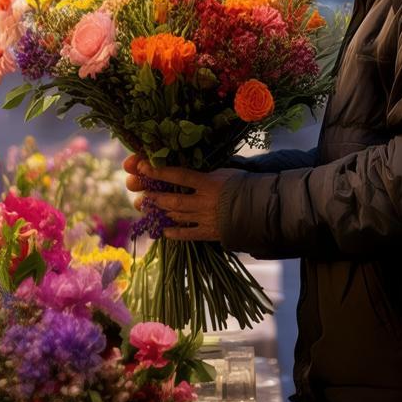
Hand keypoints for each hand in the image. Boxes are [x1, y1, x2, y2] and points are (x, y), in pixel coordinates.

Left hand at [123, 154, 240, 240]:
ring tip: (148, 208)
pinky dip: (174, 233)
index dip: (158, 172)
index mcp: (207, 182)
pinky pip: (188, 234)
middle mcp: (203, 201)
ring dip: (160, 212)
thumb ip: (204, 173)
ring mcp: (205, 218)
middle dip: (154, 197)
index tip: (141, 167)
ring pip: (177, 215)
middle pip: (173, 200)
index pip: (178, 175)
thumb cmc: (242, 184)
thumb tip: (186, 171)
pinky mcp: (209, 232)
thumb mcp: (223, 171)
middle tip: (140, 194)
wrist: (261, 208)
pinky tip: (163, 231)